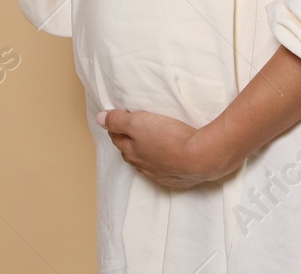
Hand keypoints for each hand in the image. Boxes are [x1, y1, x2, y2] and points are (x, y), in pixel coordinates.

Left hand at [96, 107, 239, 187]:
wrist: (200, 158)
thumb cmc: (168, 137)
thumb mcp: (138, 122)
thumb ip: (117, 120)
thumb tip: (99, 119)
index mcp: (131, 151)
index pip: (117, 138)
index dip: (115, 127)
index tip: (118, 119)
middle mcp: (143, 165)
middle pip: (129, 153)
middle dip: (127, 142)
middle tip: (130, 131)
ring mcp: (160, 175)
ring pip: (145, 164)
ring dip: (144, 155)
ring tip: (147, 145)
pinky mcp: (177, 180)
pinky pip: (163, 173)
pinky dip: (161, 165)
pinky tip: (166, 161)